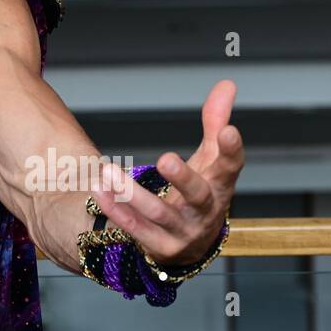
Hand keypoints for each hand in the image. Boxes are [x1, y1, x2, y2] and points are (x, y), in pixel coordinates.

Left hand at [90, 79, 243, 267]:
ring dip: (131, 194)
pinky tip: (99, 190)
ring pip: (158, 214)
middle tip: (165, 158)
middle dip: (182, 178)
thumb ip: (214, 121)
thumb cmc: (201, 190)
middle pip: (197, 195)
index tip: (229, 131)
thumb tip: (226, 84)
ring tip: (107, 170)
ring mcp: (184, 232)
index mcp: (220, 186)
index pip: (231, 167)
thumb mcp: (209, 158)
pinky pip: (135, 228)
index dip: (231, 150)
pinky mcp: (160, 246)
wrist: (192, 244)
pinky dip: (115, 209)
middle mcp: (205, 211)